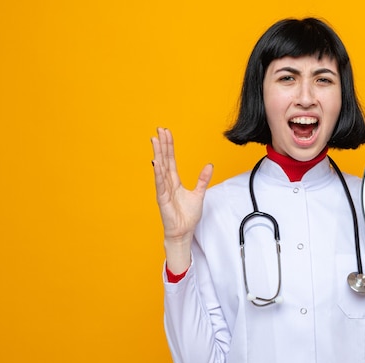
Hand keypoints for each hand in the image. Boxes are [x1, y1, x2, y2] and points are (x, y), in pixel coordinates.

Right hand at [151, 127, 212, 271]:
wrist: (183, 232)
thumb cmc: (187, 216)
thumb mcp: (199, 194)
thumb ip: (203, 179)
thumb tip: (209, 165)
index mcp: (174, 181)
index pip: (171, 160)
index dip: (169, 146)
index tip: (167, 133)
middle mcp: (167, 183)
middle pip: (164, 160)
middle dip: (162, 145)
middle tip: (159, 130)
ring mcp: (163, 190)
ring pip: (160, 169)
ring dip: (158, 154)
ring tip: (155, 140)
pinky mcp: (163, 199)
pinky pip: (160, 184)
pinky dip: (158, 174)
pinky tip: (156, 163)